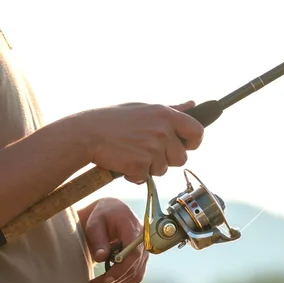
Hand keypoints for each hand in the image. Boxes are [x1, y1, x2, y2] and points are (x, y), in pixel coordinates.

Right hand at [74, 100, 203, 183]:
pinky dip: (135, 175)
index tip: (184, 145)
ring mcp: (152, 148)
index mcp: (166, 115)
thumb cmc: (114, 120)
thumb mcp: (145, 109)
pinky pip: (145, 178)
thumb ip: (172, 109)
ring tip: (133, 154)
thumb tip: (193, 104)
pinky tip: (123, 162)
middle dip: (168, 159)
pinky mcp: (140, 165)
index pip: (198, 131)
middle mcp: (162, 131)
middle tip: (148, 151)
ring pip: (163, 170)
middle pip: (182, 158)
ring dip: (150, 167)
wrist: (85, 133)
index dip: (193, 142)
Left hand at [84, 198, 148, 282]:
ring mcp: (144, 251)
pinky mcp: (140, 259)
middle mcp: (143, 241)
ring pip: (135, 274)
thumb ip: (98, 239)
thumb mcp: (95, 223)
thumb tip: (101, 257)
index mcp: (133, 228)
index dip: (122, 268)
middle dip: (114, 280)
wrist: (111, 213)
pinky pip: (136, 276)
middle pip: (134, 266)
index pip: (134, 252)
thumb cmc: (102, 216)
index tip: (106, 279)